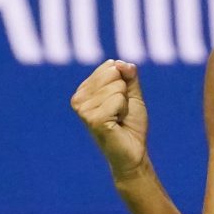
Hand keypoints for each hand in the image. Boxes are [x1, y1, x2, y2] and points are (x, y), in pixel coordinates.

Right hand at [71, 59, 148, 176]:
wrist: (134, 150)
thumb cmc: (131, 124)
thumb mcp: (132, 94)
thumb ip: (129, 76)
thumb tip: (120, 63)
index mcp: (85, 90)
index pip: (110, 66)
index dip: (124, 84)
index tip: (120, 102)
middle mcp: (79, 98)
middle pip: (113, 73)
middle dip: (124, 93)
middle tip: (120, 112)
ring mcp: (83, 109)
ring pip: (116, 87)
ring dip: (124, 104)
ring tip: (118, 119)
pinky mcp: (92, 119)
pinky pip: (117, 99)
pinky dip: (123, 110)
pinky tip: (117, 123)